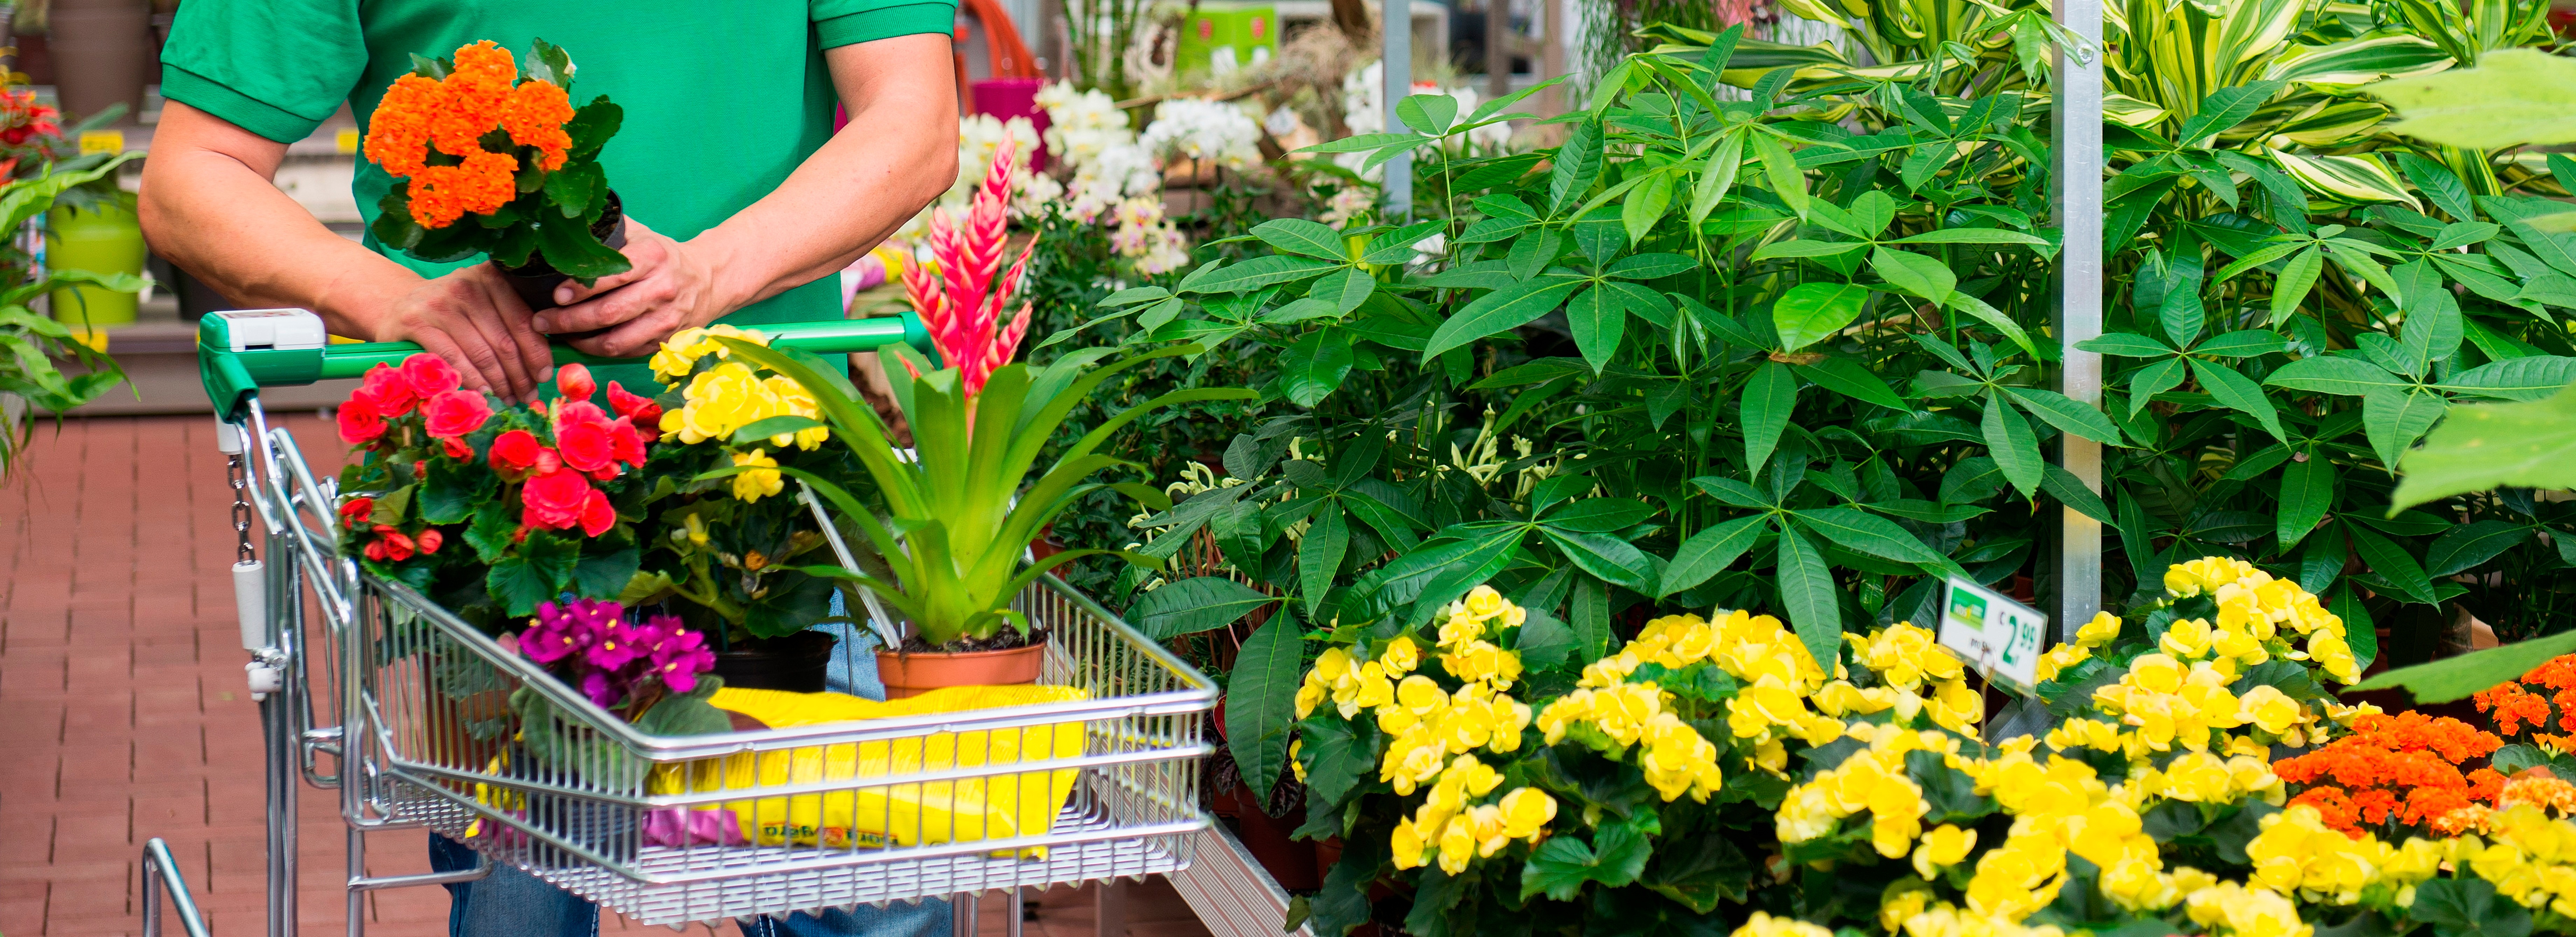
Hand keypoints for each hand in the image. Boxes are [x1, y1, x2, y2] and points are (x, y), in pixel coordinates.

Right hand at [378, 264, 554, 403]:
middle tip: (528, 395)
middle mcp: (467, 285)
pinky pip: (453, 359)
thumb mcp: (484, 306)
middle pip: (505, 341)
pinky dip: (471, 380)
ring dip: (499, 383)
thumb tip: (544, 364)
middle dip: (520, 375)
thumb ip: (512, 323)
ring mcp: (440, 303)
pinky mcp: (417, 322)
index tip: (545, 376)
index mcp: (491, 278)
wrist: (399, 306)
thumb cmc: (454, 312)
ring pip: (482, 354)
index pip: (524, 321)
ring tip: (509, 399)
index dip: (538, 353)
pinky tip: (483, 394)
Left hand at [530, 219, 731, 357]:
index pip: (613, 275)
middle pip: (609, 312)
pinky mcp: (666, 340)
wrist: (708, 280)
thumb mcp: (641, 235)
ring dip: (581, 342)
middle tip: (541, 320)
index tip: (556, 294)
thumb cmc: (662, 256)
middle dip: (569, 320)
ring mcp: (666, 318)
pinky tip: (582, 343)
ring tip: (558, 335)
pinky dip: (600, 352)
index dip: (581, 288)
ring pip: (616, 340)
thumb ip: (608, 234)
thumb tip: (560, 230)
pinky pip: (626, 352)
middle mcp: (662, 288)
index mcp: (653, 256)